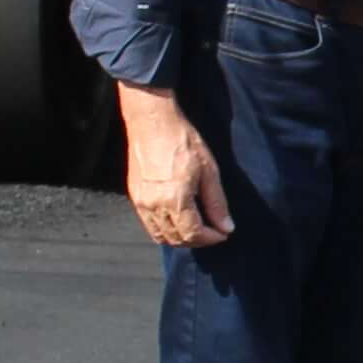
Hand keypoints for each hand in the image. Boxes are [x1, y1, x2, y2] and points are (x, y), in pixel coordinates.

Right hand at [117, 80, 230, 250]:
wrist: (152, 123)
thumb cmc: (183, 141)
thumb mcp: (209, 171)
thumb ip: (217, 203)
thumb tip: (226, 227)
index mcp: (175, 200)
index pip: (194, 234)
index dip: (211, 238)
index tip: (223, 233)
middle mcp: (155, 206)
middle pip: (177, 239)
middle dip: (198, 240)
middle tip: (213, 231)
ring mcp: (142, 203)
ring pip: (161, 236)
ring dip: (181, 238)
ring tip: (197, 228)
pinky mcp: (135, 198)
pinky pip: (150, 226)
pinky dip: (165, 230)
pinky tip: (178, 220)